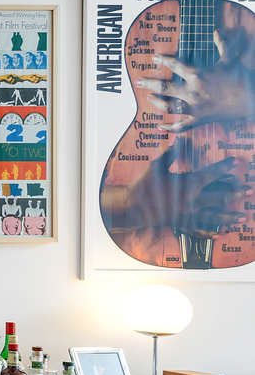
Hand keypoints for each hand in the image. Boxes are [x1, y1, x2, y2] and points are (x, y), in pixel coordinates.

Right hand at [101, 141, 247, 237]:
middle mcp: (192, 201)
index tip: (235, 162)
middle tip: (248, 191)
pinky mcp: (181, 224)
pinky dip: (209, 234)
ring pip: (214, 217)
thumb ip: (171, 153)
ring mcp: (188, 215)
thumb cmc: (144, 185)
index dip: (225, 167)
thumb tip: (181, 139)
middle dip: (236, 194)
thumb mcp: (157, 166)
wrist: (131, 206)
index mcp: (188, 185)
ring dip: (229, 217)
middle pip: (220, 198)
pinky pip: (198, 231)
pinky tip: (219, 235)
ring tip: (242, 217)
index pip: (212, 174)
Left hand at [135, 30, 254, 131]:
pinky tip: (160, 126)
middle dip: (149, 84)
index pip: (175, 66)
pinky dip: (169, 128)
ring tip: (148, 98)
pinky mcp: (200, 119)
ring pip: (168, 106)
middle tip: (137, 81)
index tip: (153, 57)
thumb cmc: (240, 77)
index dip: (163, 60)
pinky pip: (181, 126)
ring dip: (156, 103)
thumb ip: (221, 45)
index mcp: (199, 75)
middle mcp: (193, 91)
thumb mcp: (230, 59)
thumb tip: (218, 31)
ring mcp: (195, 107)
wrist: (252, 99)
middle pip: (165, 87)